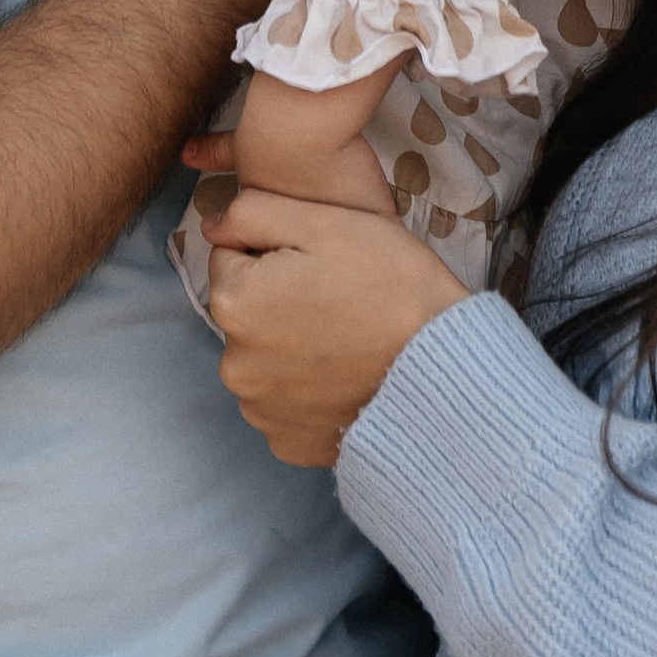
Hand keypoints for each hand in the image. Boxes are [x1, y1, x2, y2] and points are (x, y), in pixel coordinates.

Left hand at [205, 187, 466, 466]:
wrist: (443, 367)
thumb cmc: (388, 283)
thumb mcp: (322, 220)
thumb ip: (252, 211)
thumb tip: (213, 226)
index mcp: (234, 303)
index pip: (232, 260)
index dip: (275, 252)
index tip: (318, 263)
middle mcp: (235, 365)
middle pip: (246, 313)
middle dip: (277, 301)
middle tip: (338, 297)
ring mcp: (262, 411)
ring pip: (263, 359)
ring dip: (290, 347)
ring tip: (346, 337)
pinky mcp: (290, 444)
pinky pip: (285, 404)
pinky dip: (307, 391)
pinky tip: (344, 376)